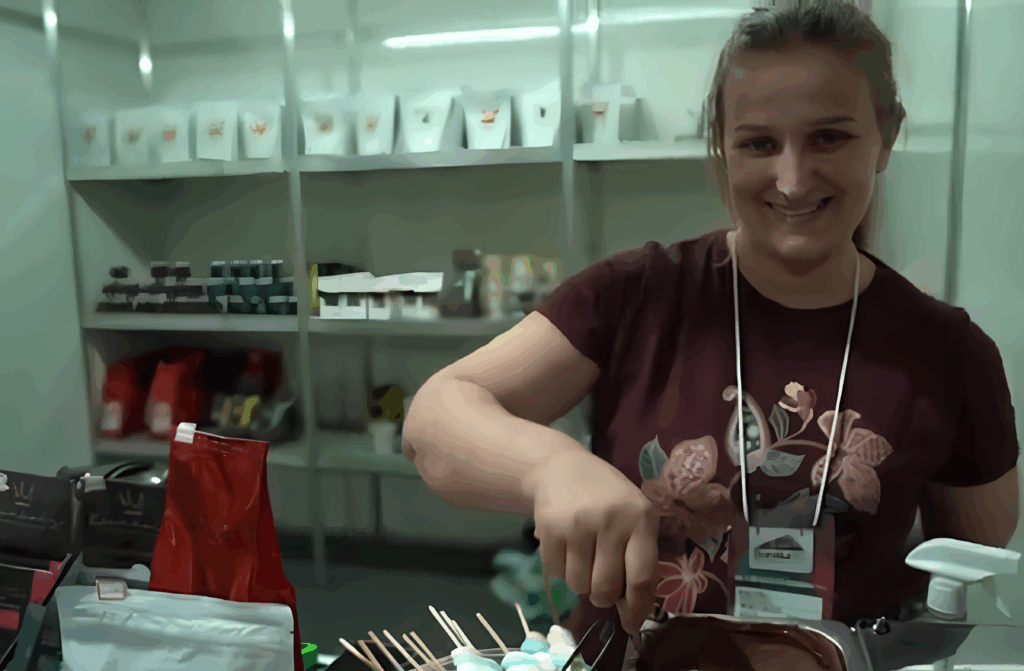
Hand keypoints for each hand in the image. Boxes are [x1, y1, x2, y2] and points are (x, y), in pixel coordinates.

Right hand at [531, 448, 659, 634]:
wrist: (561, 467)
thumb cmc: (607, 498)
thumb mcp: (633, 516)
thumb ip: (638, 557)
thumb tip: (632, 612)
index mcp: (641, 517)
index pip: (642, 575)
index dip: (638, 607)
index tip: (632, 625)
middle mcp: (611, 520)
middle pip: (606, 587)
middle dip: (604, 597)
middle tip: (602, 588)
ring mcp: (578, 524)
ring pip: (579, 585)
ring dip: (581, 583)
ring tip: (584, 559)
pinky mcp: (549, 528)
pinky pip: (557, 573)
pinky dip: (562, 570)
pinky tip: (567, 547)